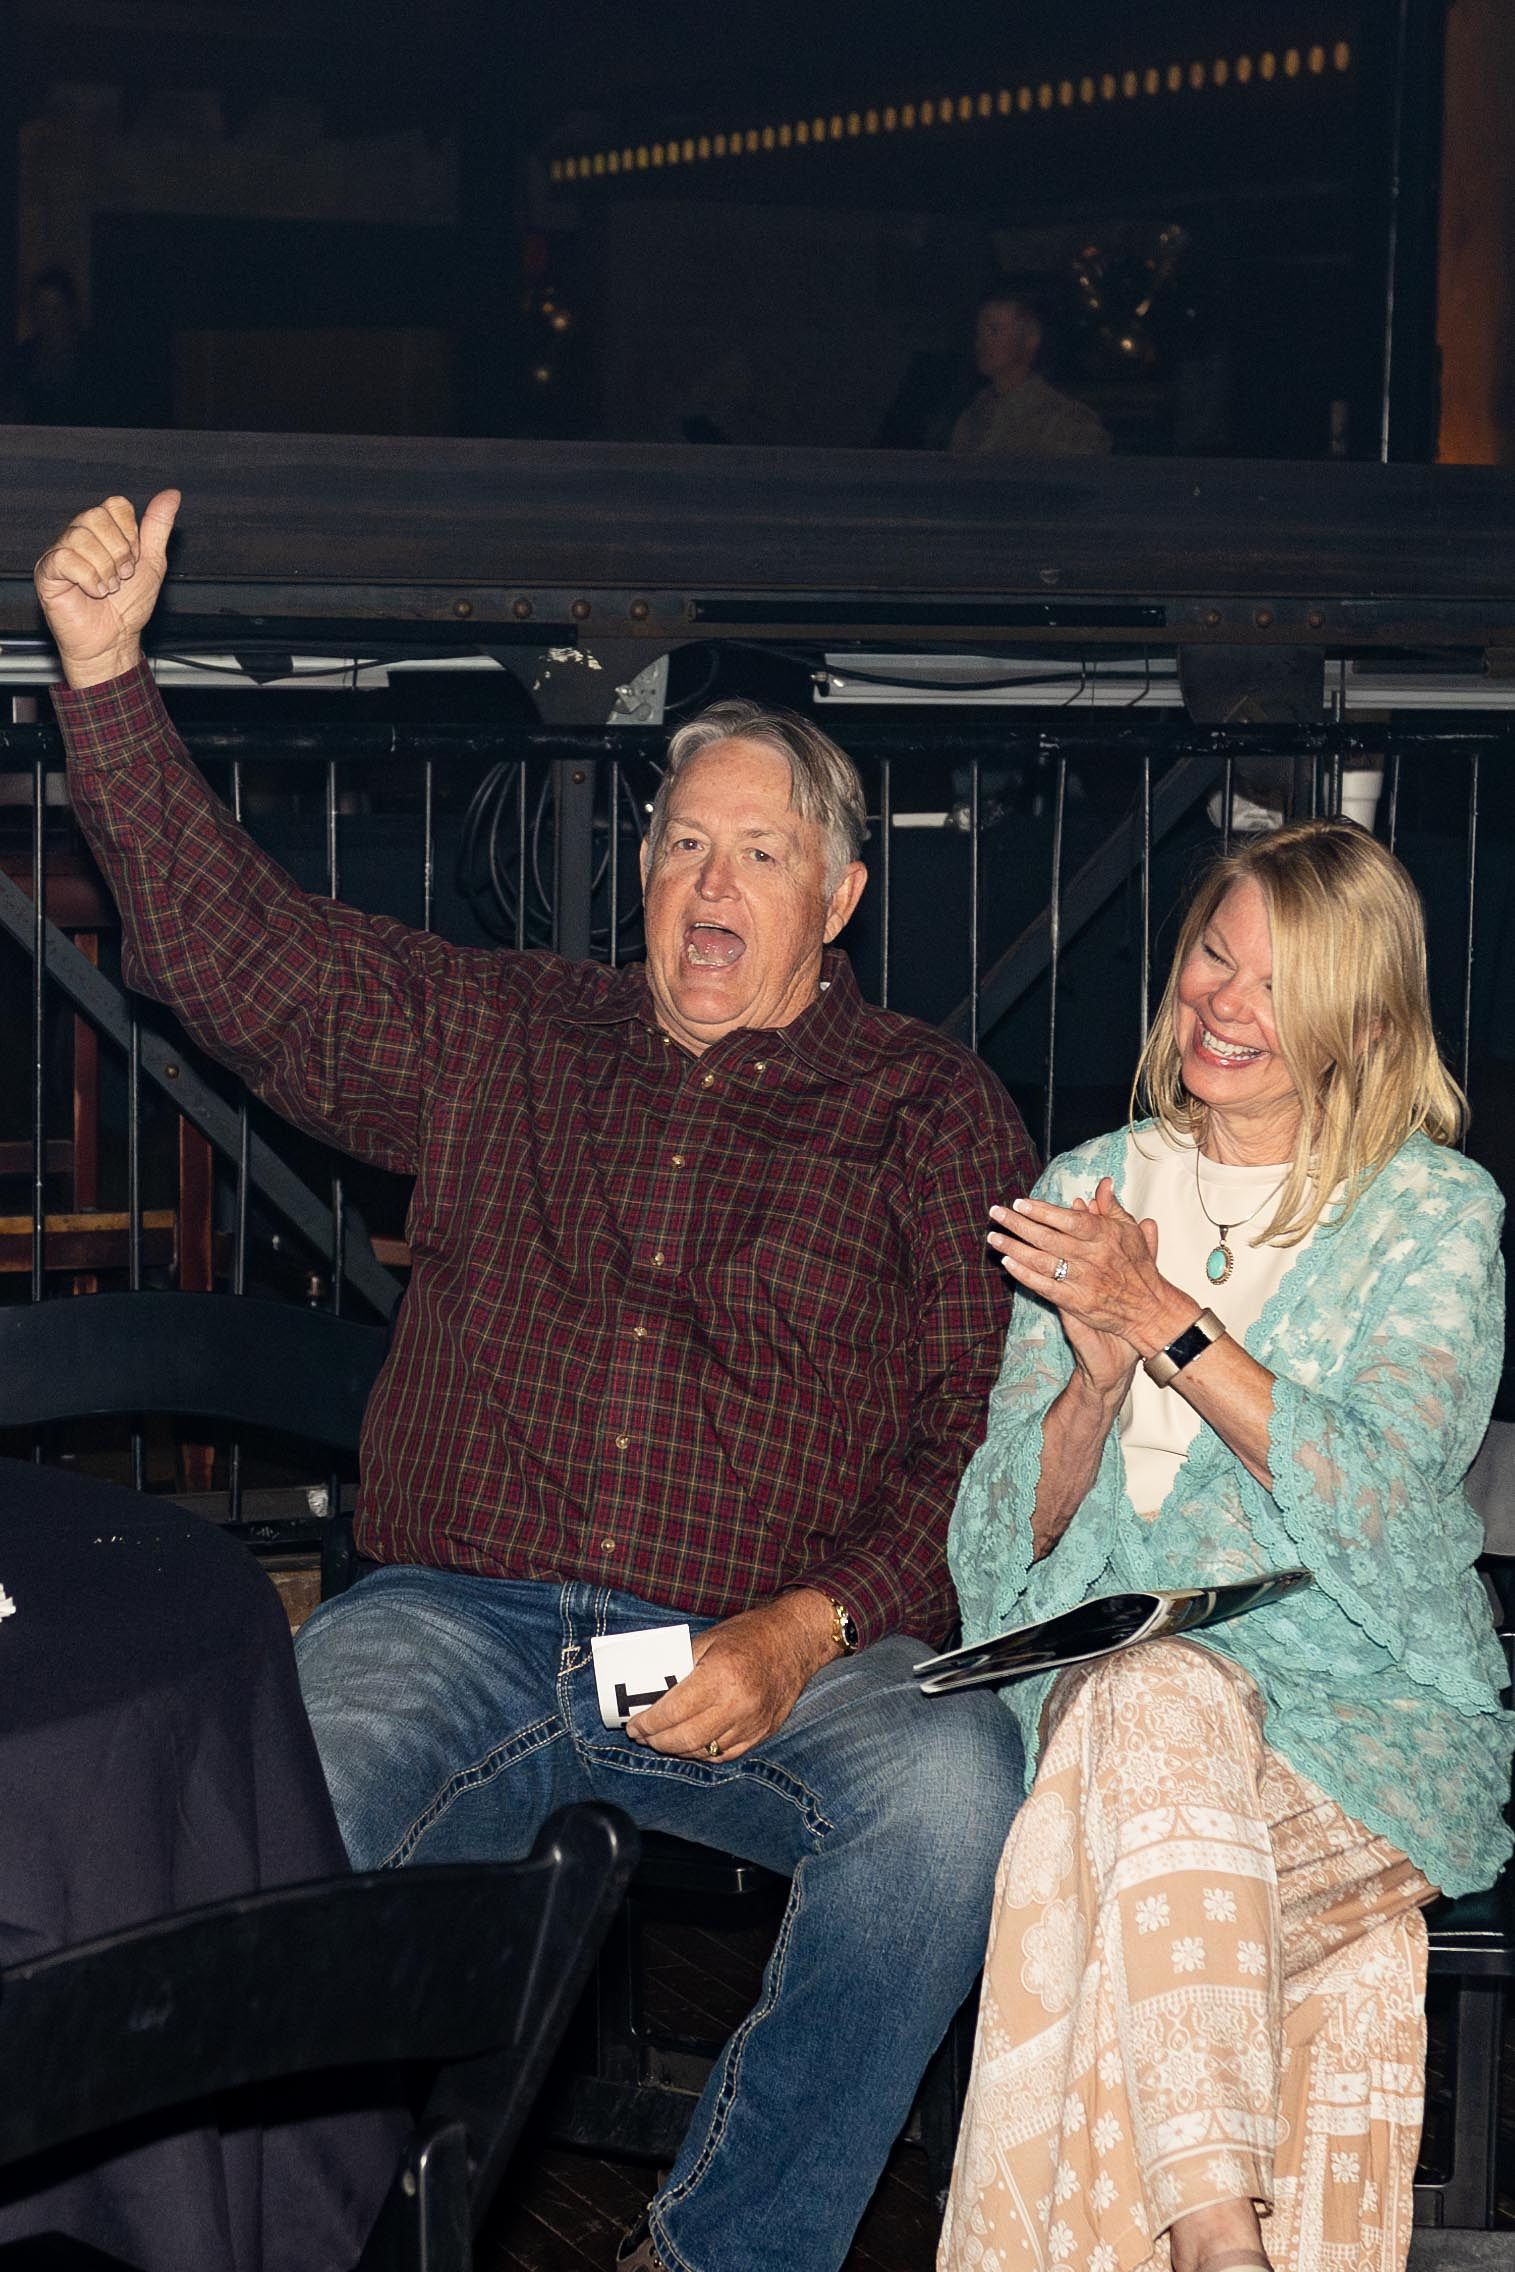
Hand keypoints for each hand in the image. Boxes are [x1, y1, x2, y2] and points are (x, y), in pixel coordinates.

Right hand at [34, 490, 180, 688]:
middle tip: (122, 577)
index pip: (116, 504)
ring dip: (105, 569)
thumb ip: (158, 528)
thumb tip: (172, 495)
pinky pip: (65, 558)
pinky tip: (94, 592)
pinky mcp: (47, 571)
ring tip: (109, 588)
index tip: (133, 561)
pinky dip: (88, 579)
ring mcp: (61, 552)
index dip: (130, 534)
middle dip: (119, 552)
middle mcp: (79, 535)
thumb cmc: (129, 606)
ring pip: (81, 537)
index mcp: (103, 530)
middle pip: (96, 516)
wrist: (115, 640)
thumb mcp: (152, 563)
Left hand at [626, 1589, 836, 1760]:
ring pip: (703, 1751)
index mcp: (720, 1676)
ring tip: (661, 1740)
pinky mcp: (763, 1732)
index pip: (673, 1712)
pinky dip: (702, 1753)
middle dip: (657, 1741)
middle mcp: (738, 1704)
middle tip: (643, 1735)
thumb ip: (680, 1666)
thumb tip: (649, 1691)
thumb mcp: (708, 1639)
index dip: (648, 1724)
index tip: (633, 1725)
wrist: (795, 1640)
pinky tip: (690, 1744)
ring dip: (677, 1750)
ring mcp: (753, 1723)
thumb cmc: (749, 1634)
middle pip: (685, 1739)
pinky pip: (725, 1754)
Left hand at [988, 1175, 1174, 1363]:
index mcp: (1104, 1236)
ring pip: (1041, 1261)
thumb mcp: (1130, 1232)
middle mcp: (1092, 1257)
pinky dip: (1024, 1275)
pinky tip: (1007, 1264)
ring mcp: (1083, 1281)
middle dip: (1018, 1224)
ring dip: (1014, 1248)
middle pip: (1047, 1238)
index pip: (1068, 1219)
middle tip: (996, 1213)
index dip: (1042, 1210)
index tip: (1020, 1202)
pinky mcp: (1076, 1302)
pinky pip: (1044, 1286)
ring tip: (994, 1237)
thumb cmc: (1138, 1267)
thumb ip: (1112, 1207)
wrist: (1149, 1309)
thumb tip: (1103, 1183)